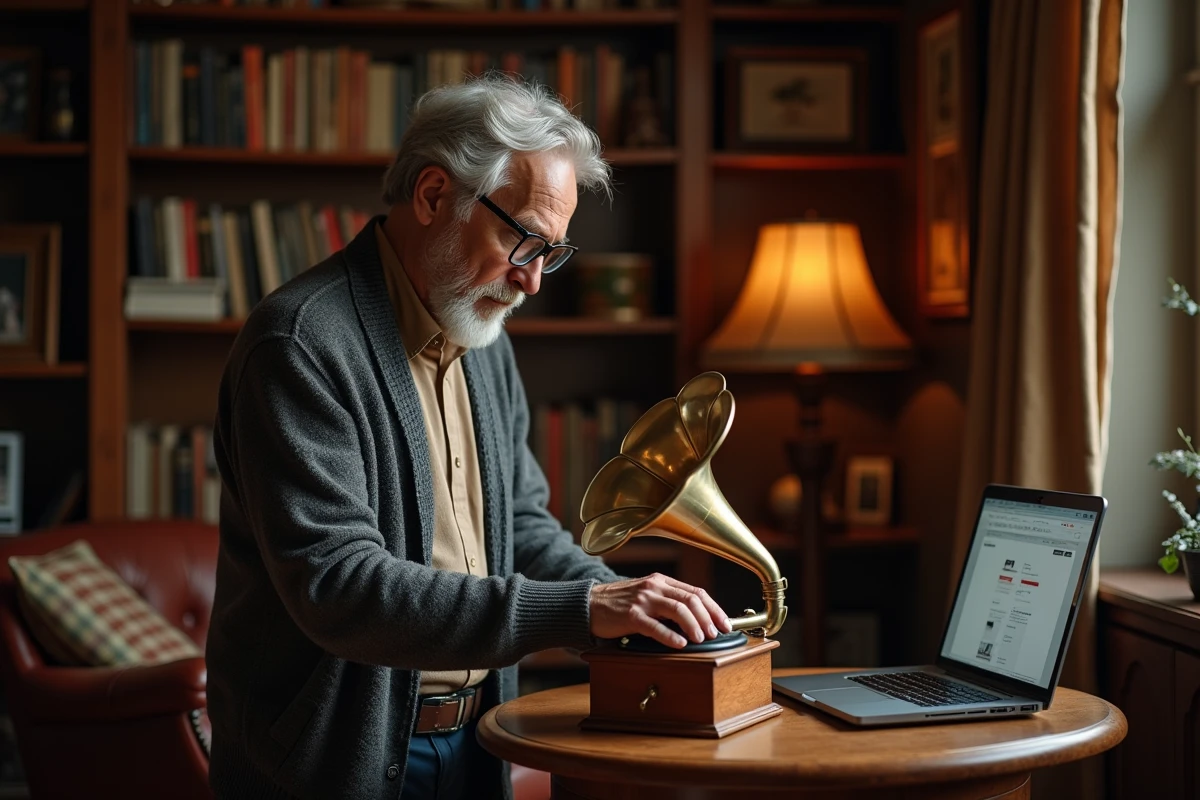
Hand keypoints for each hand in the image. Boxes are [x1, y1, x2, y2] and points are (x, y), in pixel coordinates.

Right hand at [589, 573, 732, 648]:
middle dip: (708, 618)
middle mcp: (654, 586)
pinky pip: (655, 626)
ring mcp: (642, 600)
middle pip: (691, 599)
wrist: (589, 604)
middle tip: (716, 633)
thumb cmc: (620, 603)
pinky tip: (679, 644)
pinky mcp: (631, 615)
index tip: (725, 623)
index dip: (714, 608)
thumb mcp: (648, 595)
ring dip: (694, 625)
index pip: (696, 592)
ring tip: (701, 639)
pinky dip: (670, 636)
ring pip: (677, 609)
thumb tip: (699, 620)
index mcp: (662, 581)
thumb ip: (669, 602)